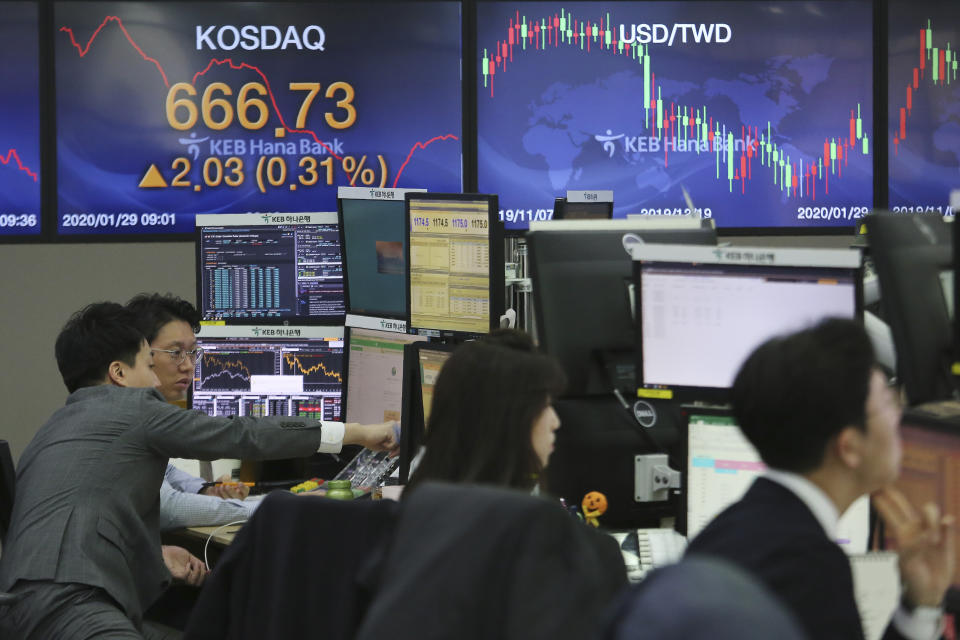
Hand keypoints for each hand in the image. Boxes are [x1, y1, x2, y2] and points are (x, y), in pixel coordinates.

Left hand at [161, 545, 207, 586]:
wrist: (163, 551)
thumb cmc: (173, 553)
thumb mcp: (188, 556)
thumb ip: (196, 561)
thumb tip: (205, 566)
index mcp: (188, 573)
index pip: (198, 580)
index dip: (205, 577)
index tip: (210, 571)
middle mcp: (184, 577)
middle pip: (197, 584)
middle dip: (203, 575)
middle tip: (202, 567)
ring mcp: (179, 577)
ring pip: (192, 582)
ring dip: (197, 571)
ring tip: (195, 563)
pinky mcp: (174, 575)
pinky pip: (184, 577)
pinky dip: (189, 570)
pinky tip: (187, 564)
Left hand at [202, 474, 248, 499]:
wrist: (214, 488)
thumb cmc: (223, 482)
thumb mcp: (225, 477)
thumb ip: (226, 478)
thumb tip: (226, 482)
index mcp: (241, 491)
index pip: (245, 490)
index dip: (243, 487)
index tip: (239, 483)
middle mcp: (237, 498)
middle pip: (237, 497)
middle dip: (232, 491)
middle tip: (227, 486)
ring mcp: (230, 502)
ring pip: (228, 499)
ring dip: (223, 492)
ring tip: (220, 486)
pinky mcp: (223, 504)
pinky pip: (221, 500)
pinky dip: (218, 494)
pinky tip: (216, 489)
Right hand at [345, 421, 399, 453]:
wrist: (361, 435)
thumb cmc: (370, 439)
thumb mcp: (385, 445)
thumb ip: (393, 447)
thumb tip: (399, 451)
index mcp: (393, 427)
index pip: (402, 438)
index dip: (399, 448)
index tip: (393, 453)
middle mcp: (394, 425)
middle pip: (402, 440)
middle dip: (398, 450)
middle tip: (391, 455)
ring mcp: (393, 427)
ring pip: (400, 442)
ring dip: (392, 447)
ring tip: (384, 446)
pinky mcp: (391, 430)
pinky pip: (395, 443)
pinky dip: (388, 446)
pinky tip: (382, 443)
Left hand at [874, 487, 954, 607]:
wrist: (929, 588)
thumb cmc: (912, 575)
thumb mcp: (907, 563)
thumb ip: (912, 549)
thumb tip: (924, 536)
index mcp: (901, 533)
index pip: (891, 514)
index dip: (884, 503)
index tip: (874, 493)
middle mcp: (914, 528)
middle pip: (906, 507)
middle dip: (896, 497)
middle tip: (886, 485)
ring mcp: (931, 532)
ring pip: (930, 513)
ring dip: (930, 517)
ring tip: (932, 535)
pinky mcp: (946, 539)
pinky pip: (948, 526)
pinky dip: (948, 522)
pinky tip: (948, 521)